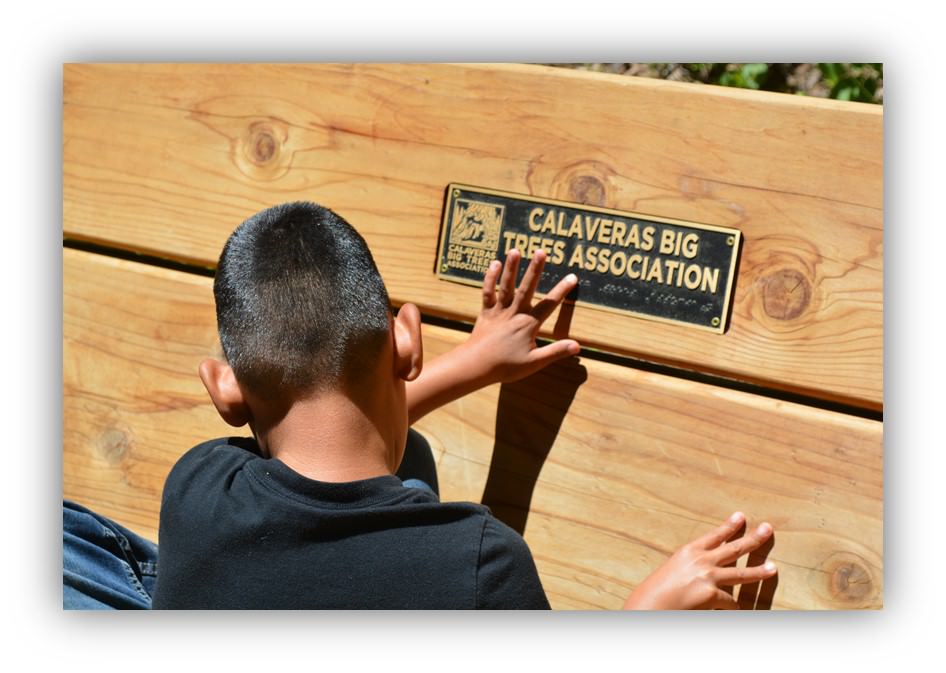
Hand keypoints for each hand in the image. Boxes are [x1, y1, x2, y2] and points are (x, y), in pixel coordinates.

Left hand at [463, 247, 579, 384]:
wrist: (476, 366)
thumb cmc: (506, 366)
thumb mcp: (534, 363)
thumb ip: (555, 352)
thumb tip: (577, 346)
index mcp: (528, 324)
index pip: (549, 305)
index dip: (562, 291)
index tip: (572, 277)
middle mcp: (514, 313)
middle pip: (527, 288)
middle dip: (535, 269)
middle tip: (541, 251)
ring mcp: (499, 311)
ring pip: (506, 286)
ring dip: (511, 268)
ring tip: (515, 250)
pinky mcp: (486, 313)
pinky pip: (487, 293)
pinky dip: (490, 279)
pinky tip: (494, 264)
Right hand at [623, 512, 777, 609]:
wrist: (648, 605)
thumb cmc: (654, 592)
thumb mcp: (671, 573)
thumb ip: (690, 570)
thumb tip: (706, 576)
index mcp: (688, 552)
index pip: (714, 535)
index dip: (729, 526)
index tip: (741, 517)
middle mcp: (701, 560)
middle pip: (734, 547)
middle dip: (753, 538)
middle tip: (767, 529)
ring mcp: (708, 576)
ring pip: (741, 573)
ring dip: (759, 571)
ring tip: (773, 568)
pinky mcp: (712, 594)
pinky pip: (731, 603)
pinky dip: (732, 609)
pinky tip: (734, 612)